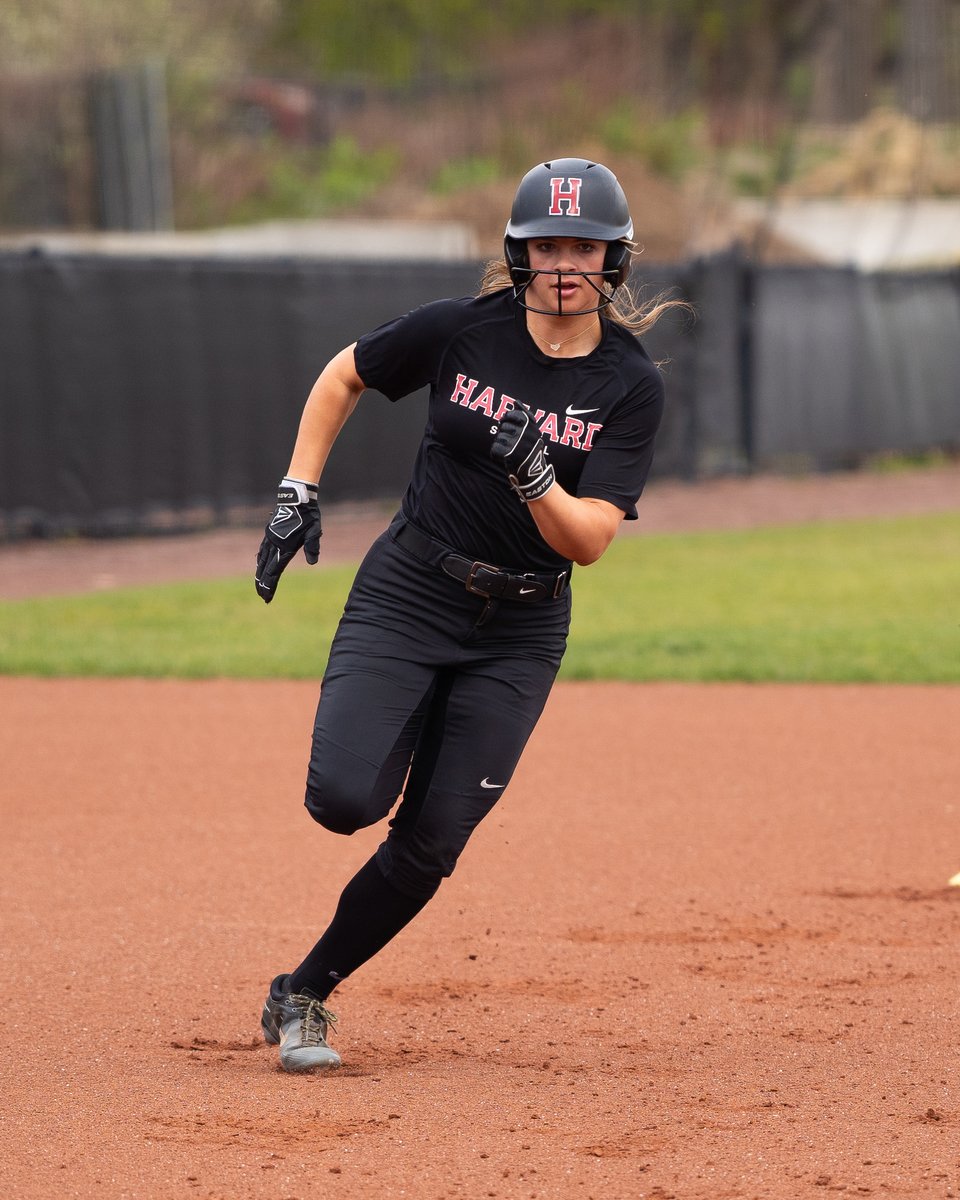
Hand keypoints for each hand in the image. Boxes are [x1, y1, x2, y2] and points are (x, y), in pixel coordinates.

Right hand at [255, 477, 321, 602]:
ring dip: (259, 574)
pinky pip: (262, 550)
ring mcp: (270, 538)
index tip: (267, 597)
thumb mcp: (313, 531)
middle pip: (265, 569)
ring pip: (261, 560)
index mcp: (285, 547)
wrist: (296, 498)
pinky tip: (258, 565)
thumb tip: (313, 562)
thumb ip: (312, 546)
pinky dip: (259, 560)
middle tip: (262, 597)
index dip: (270, 585)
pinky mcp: (269, 533)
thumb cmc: (308, 516)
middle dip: (263, 584)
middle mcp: (274, 544)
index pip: (275, 571)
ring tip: (258, 585)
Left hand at [490, 404, 555, 501]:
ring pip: (498, 437)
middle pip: (503, 426)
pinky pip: (494, 449)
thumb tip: (515, 402)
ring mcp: (516, 444)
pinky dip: (497, 454)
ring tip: (510, 450)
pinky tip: (505, 457)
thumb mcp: (533, 430)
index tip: (511, 426)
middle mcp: (523, 433)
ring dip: (501, 444)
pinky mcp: (508, 454)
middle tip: (512, 442)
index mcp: (530, 425)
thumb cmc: (532, 448)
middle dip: (504, 433)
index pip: (510, 415)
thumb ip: (525, 414)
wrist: (534, 471)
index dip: (507, 420)